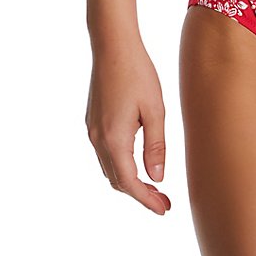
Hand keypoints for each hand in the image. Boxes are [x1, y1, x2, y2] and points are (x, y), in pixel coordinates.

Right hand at [85, 44, 171, 215]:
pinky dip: (120, 164)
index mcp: (114, 139)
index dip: (147, 200)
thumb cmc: (138, 73)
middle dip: (139, 194)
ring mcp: (91, 130)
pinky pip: (105, 153)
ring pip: (109, 167)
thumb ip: (155, 145)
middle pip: (117, 180)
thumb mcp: (155, 110)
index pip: (130, 182)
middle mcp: (97, 139)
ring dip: (129, 180)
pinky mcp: (92, 121)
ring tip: (153, 185)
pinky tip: (137, 161)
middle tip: (163, 201)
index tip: (164, 209)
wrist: (112, 46)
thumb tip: (157, 177)